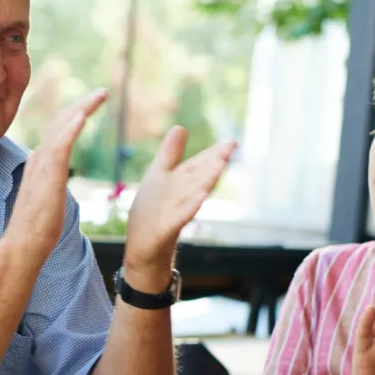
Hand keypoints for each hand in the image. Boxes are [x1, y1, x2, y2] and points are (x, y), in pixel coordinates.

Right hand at [5, 89, 107, 259]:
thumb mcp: (48, 195)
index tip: (91, 103)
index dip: (75, 113)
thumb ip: (52, 181)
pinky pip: (60, 146)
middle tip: (102, 92)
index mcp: (40, 162)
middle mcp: (39, 157)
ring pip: (61, 127)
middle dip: (82, 104)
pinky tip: (83, 115)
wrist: (23, 246)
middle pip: (60, 121)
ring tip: (100, 95)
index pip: (58, 129)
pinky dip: (70, 127)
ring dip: (81, 108)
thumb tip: (57, 179)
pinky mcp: (48, 177)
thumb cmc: (37, 228)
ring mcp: (42, 166)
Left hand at [123, 127, 236, 288]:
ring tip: (220, 165)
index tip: (231, 142)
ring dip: (207, 180)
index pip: (199, 165)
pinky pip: (180, 216)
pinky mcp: (166, 228)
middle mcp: (182, 196)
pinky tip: (201, 197)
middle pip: (200, 177)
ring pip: (194, 194)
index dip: (213, 154)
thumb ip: (170, 153)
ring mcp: (176, 212)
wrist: (143, 248)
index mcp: (180, 182)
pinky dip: (190, 206)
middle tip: (231, 148)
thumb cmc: (152, 212)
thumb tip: (180, 126)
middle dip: (214, 163)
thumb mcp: (158, 176)